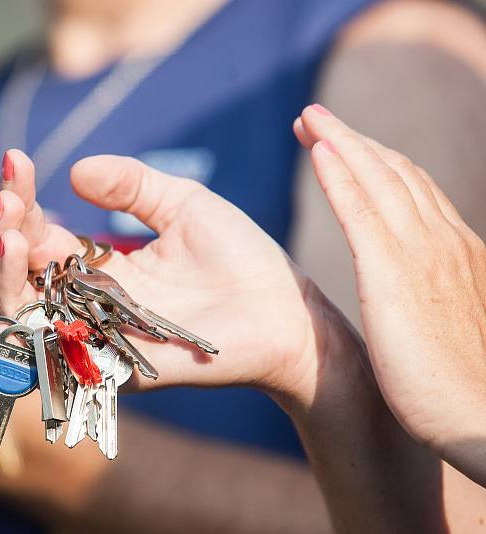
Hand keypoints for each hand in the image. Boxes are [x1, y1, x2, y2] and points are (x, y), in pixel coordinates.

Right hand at [0, 151, 448, 531]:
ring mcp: (93, 332)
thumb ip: (132, 186)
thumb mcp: (182, 203)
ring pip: (17, 310)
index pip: (38, 234)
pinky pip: (48, 347)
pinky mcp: (108, 363)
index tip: (16, 160)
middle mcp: (86, 298)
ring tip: (12, 227)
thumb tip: (73, 172)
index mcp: (100, 262)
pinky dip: (24, 310)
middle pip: (15, 273)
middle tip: (7, 193)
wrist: (282, 312)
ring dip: (1, 266)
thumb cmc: (239, 257)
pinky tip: (27, 262)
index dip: (21, 199)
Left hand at [295, 104, 485, 484]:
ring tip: (308, 118)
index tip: (341, 144)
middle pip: (393, 172)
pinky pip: (361, 212)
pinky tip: (318, 151)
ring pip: (377, 178)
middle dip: (352, 140)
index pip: (411, 189)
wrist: (480, 417)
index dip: (373, 160)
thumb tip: (414, 290)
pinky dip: (340, 176)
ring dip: (341, 142)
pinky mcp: (393, 276)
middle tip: (314, 118)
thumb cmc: (462, 384)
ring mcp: (420, 254)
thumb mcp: (448, 321)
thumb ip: (431, 293)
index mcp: (455, 251)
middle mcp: (441, 241)